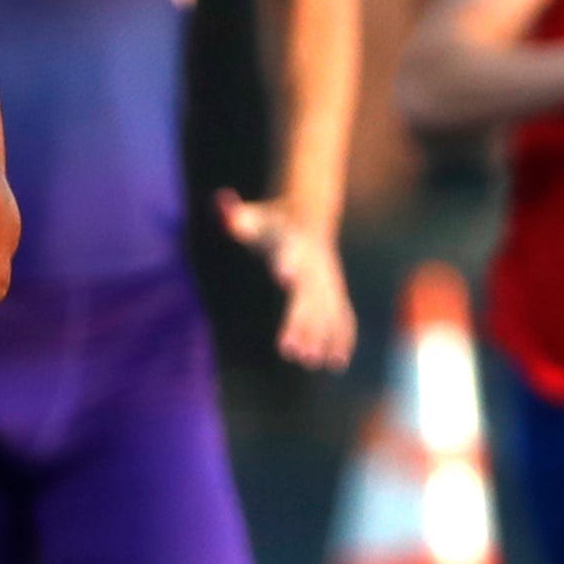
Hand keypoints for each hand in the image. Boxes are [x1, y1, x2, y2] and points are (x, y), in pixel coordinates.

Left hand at [216, 189, 358, 367]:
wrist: (310, 218)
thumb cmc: (274, 221)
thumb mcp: (256, 218)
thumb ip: (238, 216)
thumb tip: (221, 200)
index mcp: (295, 244)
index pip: (290, 254)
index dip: (286, 263)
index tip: (282, 275)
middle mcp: (315, 266)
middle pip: (308, 296)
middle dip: (301, 323)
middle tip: (290, 351)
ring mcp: (328, 281)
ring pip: (327, 312)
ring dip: (321, 338)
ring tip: (311, 363)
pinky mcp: (334, 292)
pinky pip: (342, 316)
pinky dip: (342, 338)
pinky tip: (338, 362)